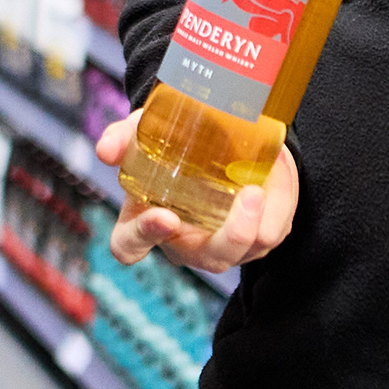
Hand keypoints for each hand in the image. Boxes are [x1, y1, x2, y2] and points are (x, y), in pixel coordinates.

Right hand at [92, 111, 296, 273]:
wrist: (215, 136)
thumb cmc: (171, 143)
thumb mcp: (144, 131)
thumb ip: (124, 137)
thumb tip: (106, 150)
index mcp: (145, 223)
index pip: (131, 247)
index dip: (145, 238)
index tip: (165, 215)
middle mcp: (186, 243)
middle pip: (212, 257)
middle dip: (234, 233)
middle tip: (248, 194)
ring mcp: (225, 245)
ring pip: (251, 248)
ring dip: (264, 216)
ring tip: (267, 175)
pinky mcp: (257, 238)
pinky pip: (275, 231)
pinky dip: (281, 203)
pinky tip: (276, 172)